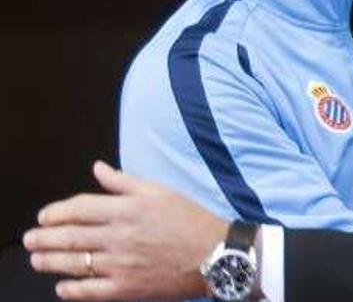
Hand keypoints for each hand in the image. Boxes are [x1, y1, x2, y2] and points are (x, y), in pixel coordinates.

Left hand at [23, 161, 227, 300]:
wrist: (216, 254)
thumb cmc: (191, 220)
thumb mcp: (160, 192)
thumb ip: (124, 181)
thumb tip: (98, 168)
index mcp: (128, 209)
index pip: (78, 208)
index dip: (55, 212)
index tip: (45, 216)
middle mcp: (120, 236)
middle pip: (69, 236)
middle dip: (43, 238)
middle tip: (31, 239)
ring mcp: (122, 264)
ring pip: (74, 263)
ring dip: (50, 262)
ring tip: (38, 259)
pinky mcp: (128, 288)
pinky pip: (90, 291)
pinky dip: (71, 290)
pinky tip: (63, 287)